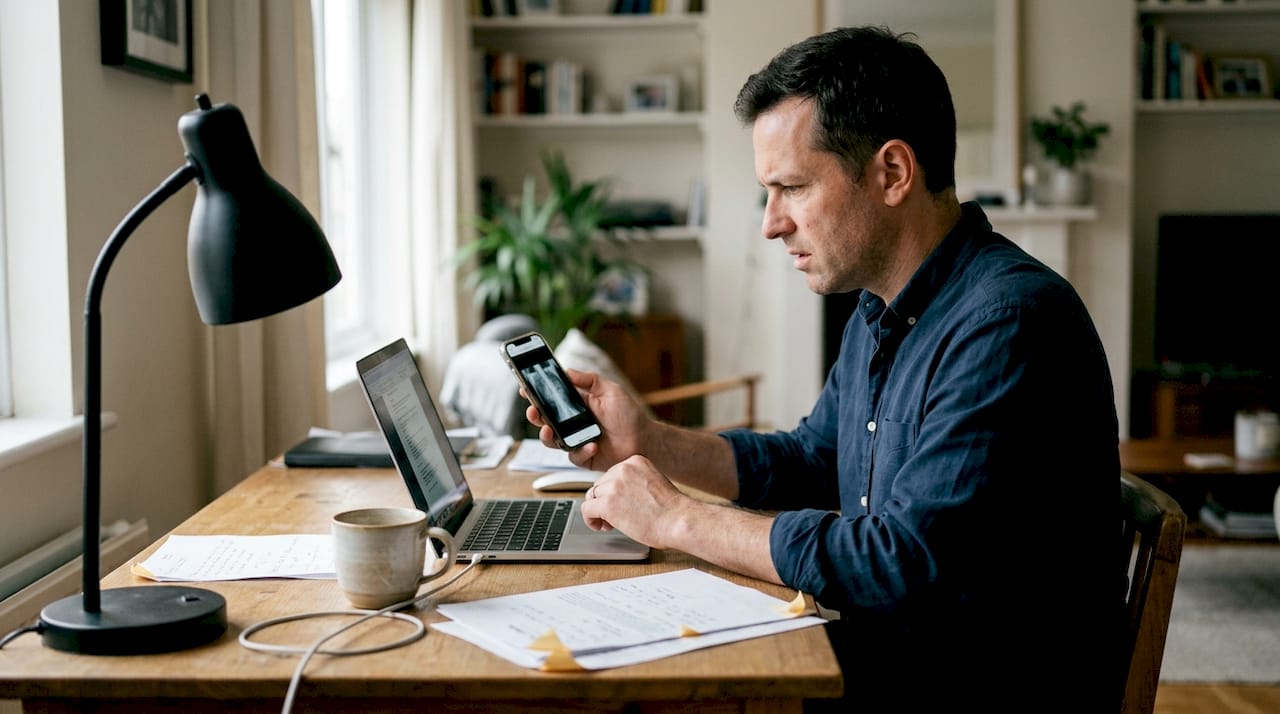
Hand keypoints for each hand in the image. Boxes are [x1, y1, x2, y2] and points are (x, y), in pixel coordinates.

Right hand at [525, 368, 651, 470]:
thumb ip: (589, 380)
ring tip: (548, 430)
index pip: (550, 399)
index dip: (536, 394)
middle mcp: (572, 423)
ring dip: (546, 435)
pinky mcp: (583, 457)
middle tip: (533, 411)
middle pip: (545, 420)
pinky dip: (581, 451)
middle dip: (535, 415)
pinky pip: (574, 456)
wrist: (644, 440)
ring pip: (552, 440)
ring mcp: (576, 440)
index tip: (525, 389)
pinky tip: (592, 445)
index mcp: (576, 405)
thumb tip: (566, 371)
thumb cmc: (628, 414)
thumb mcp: (610, 390)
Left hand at [579, 454, 687, 548]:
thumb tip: (616, 495)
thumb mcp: (653, 483)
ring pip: (592, 497)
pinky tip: (601, 526)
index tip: (620, 503)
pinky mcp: (608, 503)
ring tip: (610, 523)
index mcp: (635, 461)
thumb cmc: (672, 510)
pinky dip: (590, 520)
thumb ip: (634, 483)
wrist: (679, 521)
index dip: (613, 492)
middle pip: (600, 485)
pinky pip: (587, 509)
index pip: (612, 474)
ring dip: (598, 511)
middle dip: (604, 501)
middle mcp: (623, 469)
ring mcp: (614, 485)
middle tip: (615, 517)